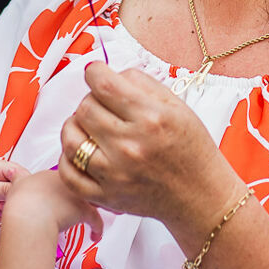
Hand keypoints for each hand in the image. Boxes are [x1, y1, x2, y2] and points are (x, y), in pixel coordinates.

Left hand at [0, 158, 30, 232]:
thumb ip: (3, 187)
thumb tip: (20, 186)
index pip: (18, 171)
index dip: (20, 182)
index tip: (15, 192)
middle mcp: (4, 177)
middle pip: (22, 183)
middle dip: (15, 194)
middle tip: (5, 201)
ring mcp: (7, 190)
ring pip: (21, 195)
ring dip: (13, 203)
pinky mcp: (8, 202)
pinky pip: (17, 206)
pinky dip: (11, 210)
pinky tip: (0, 212)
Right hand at [5, 169, 102, 237]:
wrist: (27, 214)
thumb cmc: (21, 204)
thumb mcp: (17, 185)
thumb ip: (21, 181)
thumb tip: (17, 179)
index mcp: (53, 173)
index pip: (67, 176)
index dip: (68, 187)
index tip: (66, 196)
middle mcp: (68, 181)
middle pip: (82, 185)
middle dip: (83, 195)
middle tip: (80, 205)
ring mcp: (77, 194)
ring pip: (93, 198)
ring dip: (94, 208)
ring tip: (93, 216)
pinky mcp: (84, 210)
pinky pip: (97, 219)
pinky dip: (97, 228)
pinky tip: (95, 235)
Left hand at [56, 62, 235, 233]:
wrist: (201, 195)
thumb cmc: (191, 149)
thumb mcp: (178, 107)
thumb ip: (142, 84)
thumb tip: (108, 73)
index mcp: (151, 118)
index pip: (103, 84)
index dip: (94, 72)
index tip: (96, 73)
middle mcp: (131, 145)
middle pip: (85, 108)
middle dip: (91, 99)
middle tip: (102, 104)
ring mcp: (115, 173)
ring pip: (71, 138)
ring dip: (75, 125)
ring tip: (88, 125)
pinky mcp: (107, 196)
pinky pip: (69, 175)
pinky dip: (67, 159)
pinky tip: (80, 150)